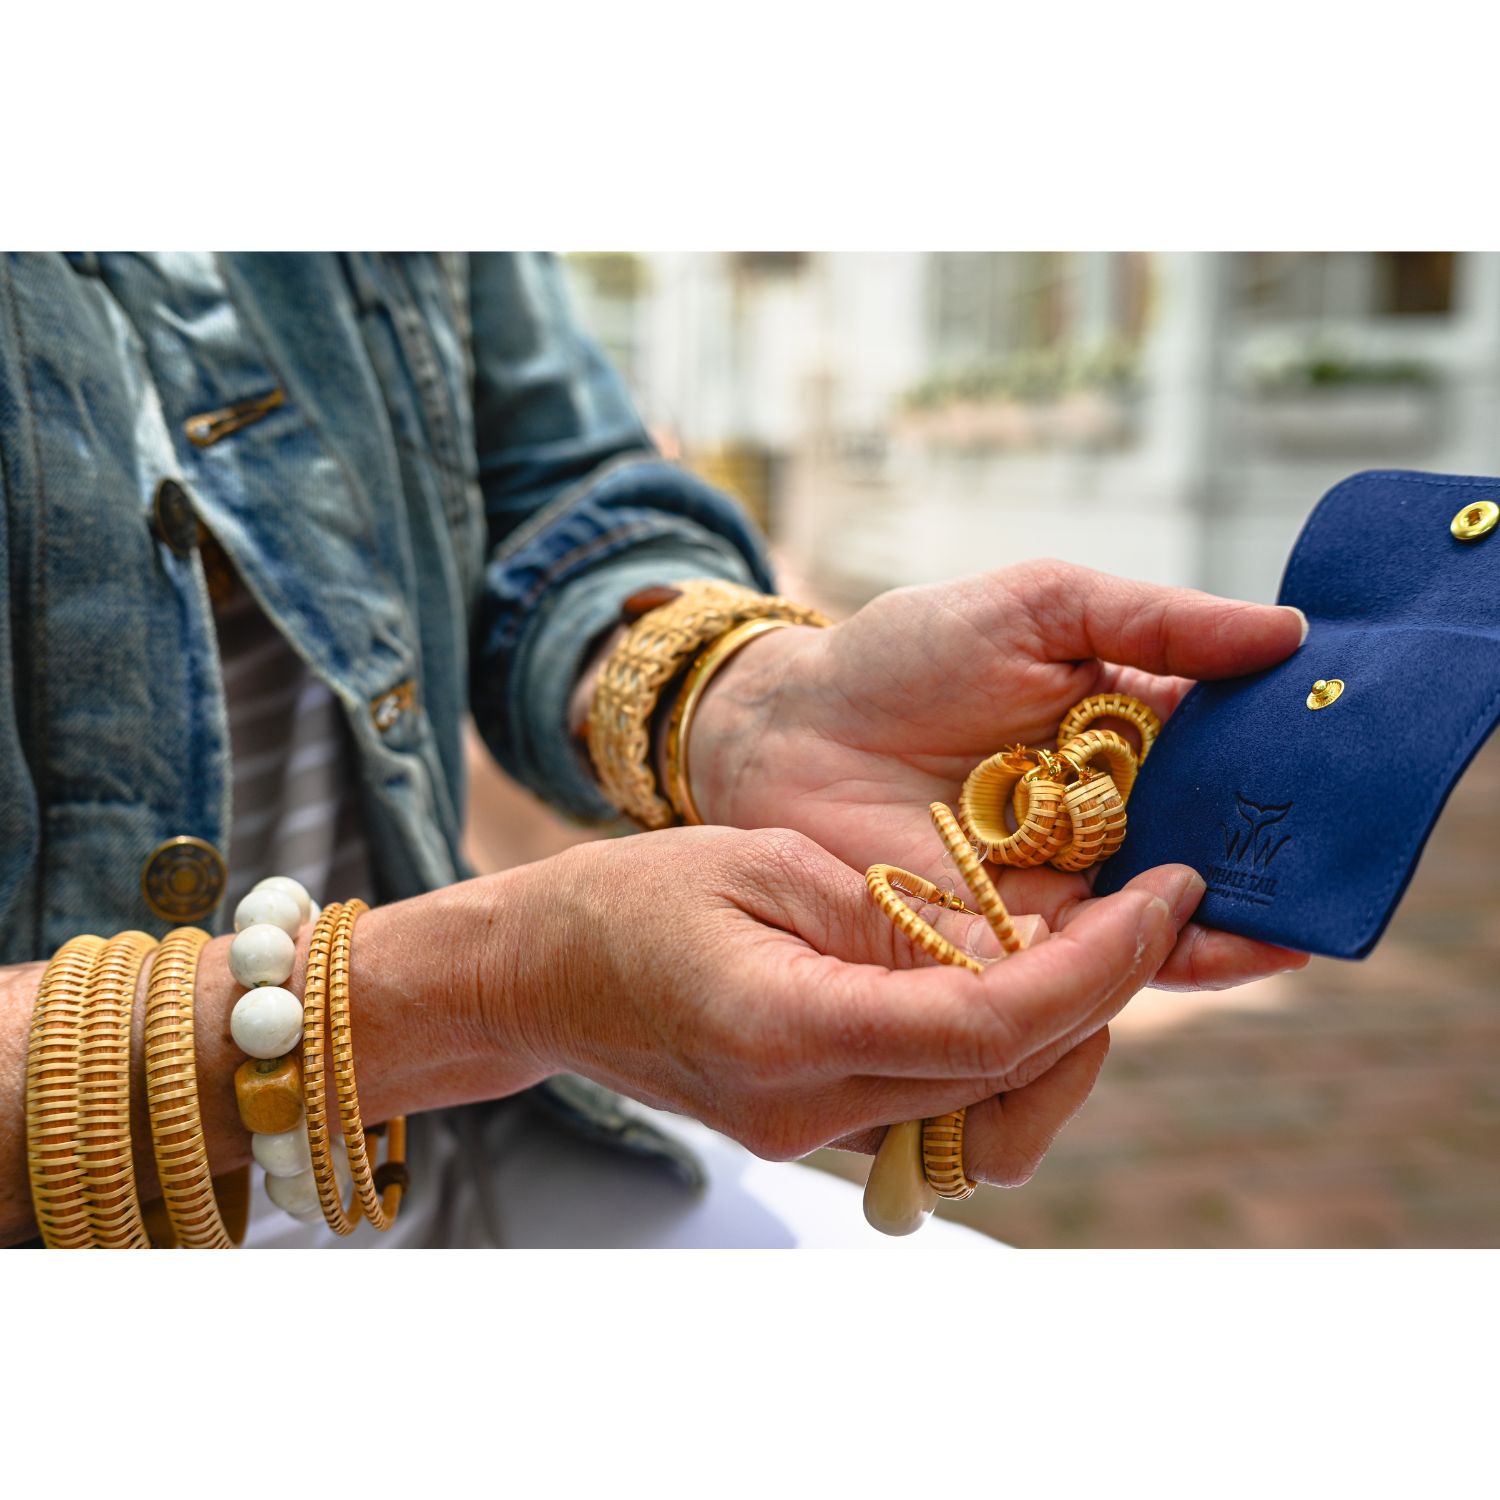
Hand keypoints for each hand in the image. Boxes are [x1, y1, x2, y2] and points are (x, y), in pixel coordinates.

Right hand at [481, 823, 1203, 1182]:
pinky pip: (946, 1114)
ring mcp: (815, 1137)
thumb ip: (893, 914)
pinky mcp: (821, 1131)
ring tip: (1093, 947)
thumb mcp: (767, 863)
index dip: (1100, 965)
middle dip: (1108, 994)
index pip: (990, 1029)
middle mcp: (810, 1111)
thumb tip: (1014, 941)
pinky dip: (1005, 1057)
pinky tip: (1017, 985)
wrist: (540, 974)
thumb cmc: (629, 900)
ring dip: (1067, 1041)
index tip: (1164, 892)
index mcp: (790, 1030)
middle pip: (1011, 1085)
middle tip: (1152, 905)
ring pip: (994, 1124)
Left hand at [690, 559, 1311, 990]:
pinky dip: (1136, 965)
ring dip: (1224, 925)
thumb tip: (1285, 635)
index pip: (1231, 759)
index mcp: (1125, 736)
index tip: (1343, 772)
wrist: (786, 731)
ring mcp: (1060, 885)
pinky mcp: (1005, 941)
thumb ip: (1151, 622)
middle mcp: (1107, 817)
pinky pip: (1083, 966)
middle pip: (1212, 847)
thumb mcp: (1034, 608)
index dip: (1288, 768)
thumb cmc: (902, 654)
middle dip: (1269, 860)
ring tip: (1284, 925)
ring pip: (1160, 918)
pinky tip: (1188, 954)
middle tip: (1326, 868)